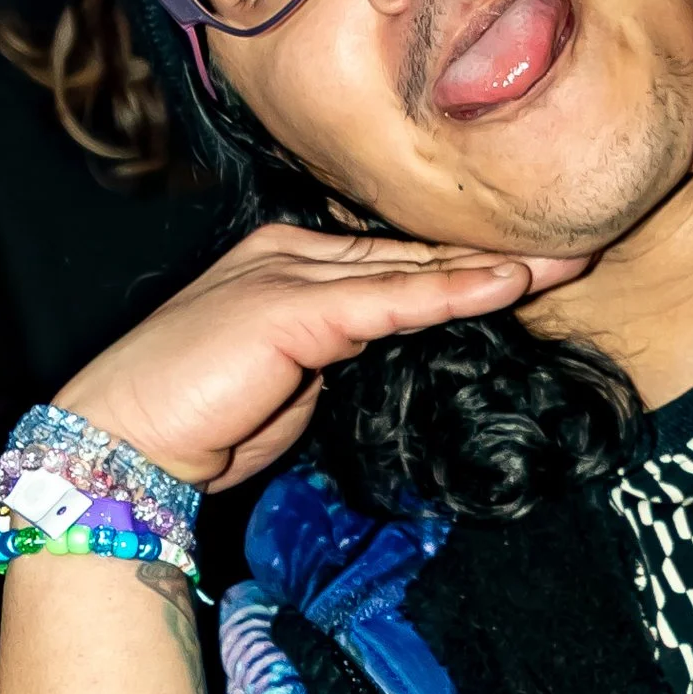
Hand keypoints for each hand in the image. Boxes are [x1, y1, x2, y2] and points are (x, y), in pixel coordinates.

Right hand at [57, 222, 593, 490]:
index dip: (461, 263)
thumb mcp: (287, 379)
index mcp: (284, 260)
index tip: (530, 266)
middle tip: (574, 248)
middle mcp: (288, 251)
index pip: (392, 260)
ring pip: (412, 267)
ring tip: (566, 261)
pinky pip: (393, 299)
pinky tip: (508, 284)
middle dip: (494, 253)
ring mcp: (289, 270)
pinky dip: (455, 290)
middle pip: (412, 252)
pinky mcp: (293, 305)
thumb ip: (335, 352)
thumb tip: (385, 347)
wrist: (118, 445)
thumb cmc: (197, 422)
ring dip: (496, 266)